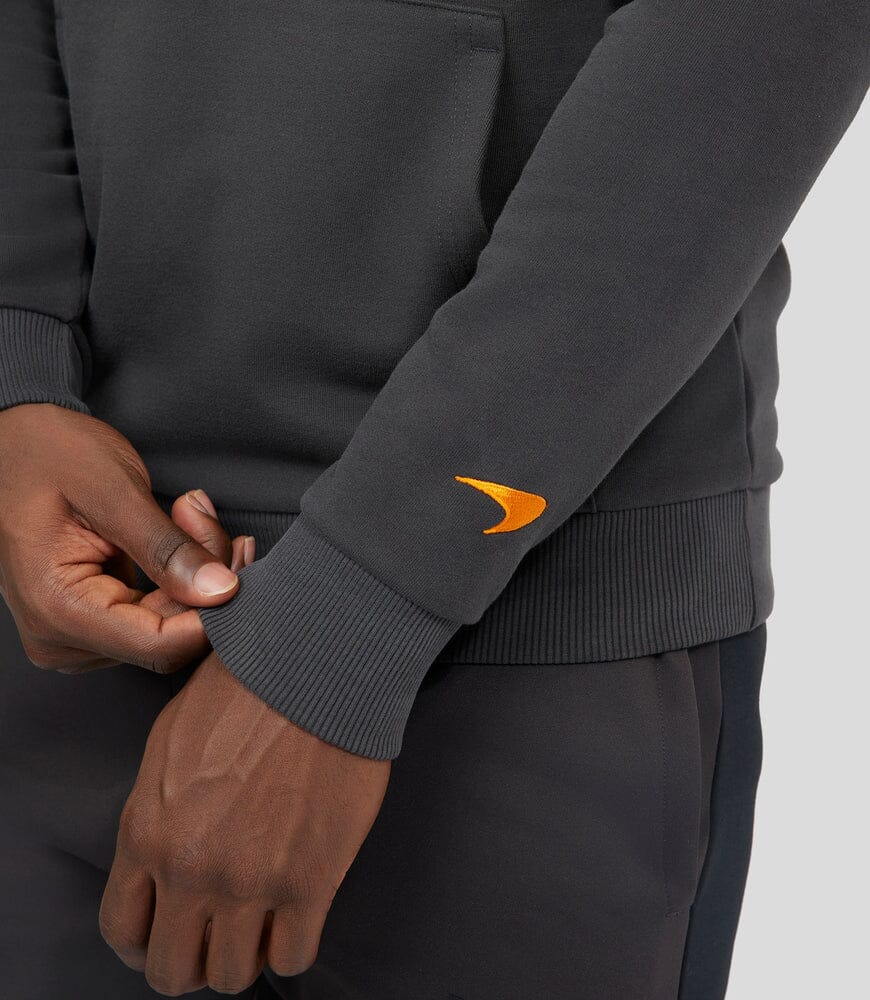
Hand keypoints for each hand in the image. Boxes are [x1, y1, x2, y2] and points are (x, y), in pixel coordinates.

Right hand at [0, 403, 250, 673]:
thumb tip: (221, 592)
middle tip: (204, 515)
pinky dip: (181, 576)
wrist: (15, 440)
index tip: (236, 556)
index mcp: (57, 610)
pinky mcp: (92, 620)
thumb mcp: (113, 490)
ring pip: (169, 626)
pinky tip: (185, 533)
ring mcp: (75, 634)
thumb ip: (166, 547)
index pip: (159, 646)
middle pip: (168, 638)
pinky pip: (155, 614)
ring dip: (196, 573)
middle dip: (206, 579)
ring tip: (190, 513)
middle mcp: (61, 638)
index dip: (212, 612)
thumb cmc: (50, 452)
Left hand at [100, 653, 390, 995]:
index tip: (167, 934)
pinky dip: (292, 945)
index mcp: (147, 832)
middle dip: (193, 959)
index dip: (144, 943)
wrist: (313, 669)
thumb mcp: (169, 742)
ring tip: (262, 922)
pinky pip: (294, 958)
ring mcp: (250, 882)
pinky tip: (297, 913)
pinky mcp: (309, 882)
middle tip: (218, 934)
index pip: (122, 930)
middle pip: (172, 970)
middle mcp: (189, 869)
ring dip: (245, 955)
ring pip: (233, 975)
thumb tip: (163, 855)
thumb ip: (155, 812)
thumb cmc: (245, 691)